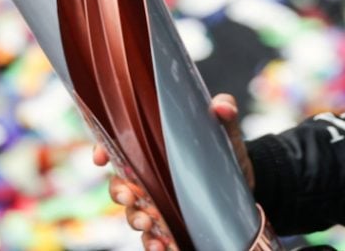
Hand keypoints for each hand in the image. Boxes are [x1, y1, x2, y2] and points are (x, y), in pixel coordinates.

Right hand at [94, 93, 253, 249]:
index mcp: (154, 149)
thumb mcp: (226, 130)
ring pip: (133, 213)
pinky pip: (153, 238)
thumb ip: (225, 112)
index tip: (99, 158)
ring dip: (136, 219)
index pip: (119, 146)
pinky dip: (153, 244)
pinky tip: (162, 246)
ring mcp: (158, 203)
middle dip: (119, 192)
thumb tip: (222, 107)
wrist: (245, 177)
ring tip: (148, 222)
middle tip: (130, 195)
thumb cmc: (225, 148)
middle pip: (120, 185)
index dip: (103, 148)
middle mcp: (150, 177)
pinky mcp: (172, 225)